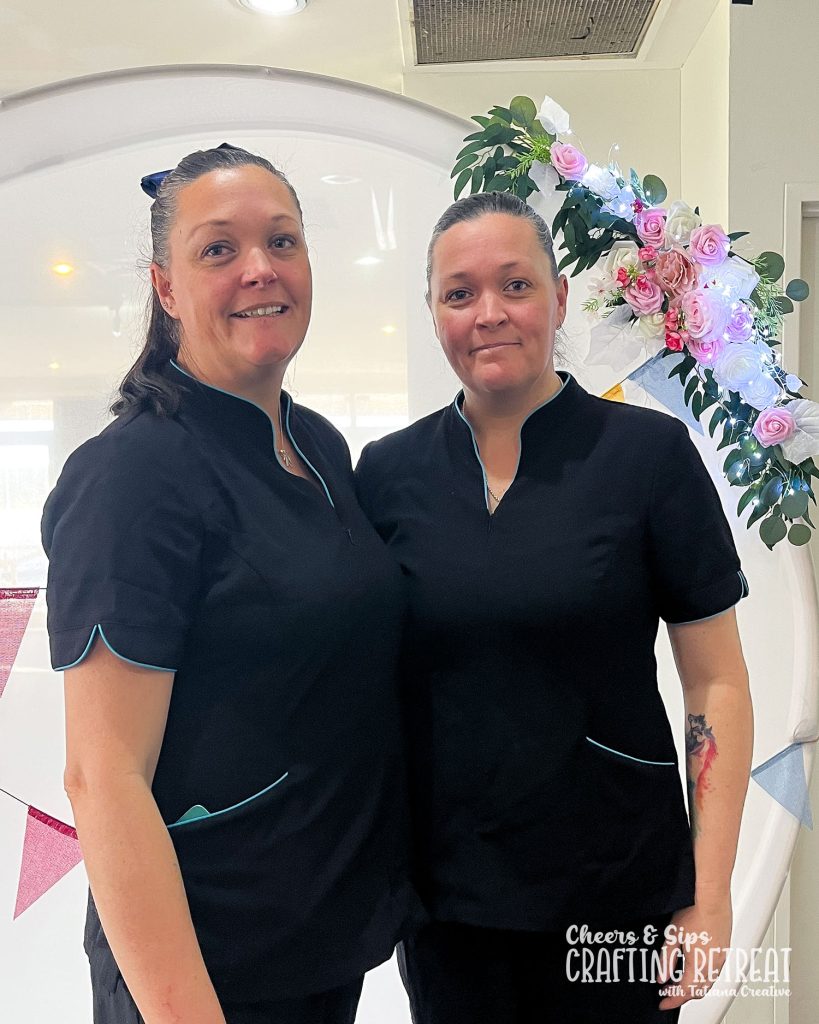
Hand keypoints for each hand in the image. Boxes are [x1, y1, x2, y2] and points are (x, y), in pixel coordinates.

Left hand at [657, 894, 731, 1009]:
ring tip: (679, 983)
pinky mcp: (725, 949)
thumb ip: (667, 959)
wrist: (711, 897)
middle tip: (669, 995)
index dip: (672, 1000)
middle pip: (698, 991)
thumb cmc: (694, 911)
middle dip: (683, 996)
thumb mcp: (672, 936)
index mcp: (699, 965)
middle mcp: (713, 965)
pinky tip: (695, 969)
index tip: (663, 1002)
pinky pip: (714, 971)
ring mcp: (721, 957)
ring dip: (694, 987)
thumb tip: (662, 976)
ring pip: (708, 983)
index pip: (684, 992)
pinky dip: (703, 977)